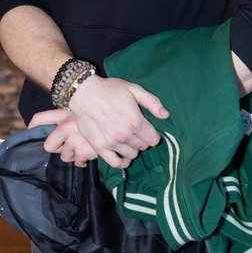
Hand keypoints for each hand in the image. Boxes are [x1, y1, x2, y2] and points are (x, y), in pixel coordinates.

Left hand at [29, 107, 96, 167]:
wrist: (117, 112)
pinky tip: (91, 152)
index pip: (40, 120)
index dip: (35, 128)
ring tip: (84, 146)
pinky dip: (85, 160)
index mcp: (63, 117)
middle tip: (73, 142)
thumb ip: (49, 117)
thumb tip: (29, 127)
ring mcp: (76, 141)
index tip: (38, 133)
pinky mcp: (87, 151)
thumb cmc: (95, 111)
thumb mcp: (73, 109)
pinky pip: (80, 163)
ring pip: (66, 157)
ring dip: (73, 154)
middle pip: (51, 147)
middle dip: (61, 147)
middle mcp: (67, 129)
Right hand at [30, 76, 169, 168]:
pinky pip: (115, 163)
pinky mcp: (99, 147)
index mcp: (135, 121)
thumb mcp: (134, 89)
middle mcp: (124, 135)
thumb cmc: (110, 90)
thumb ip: (152, 103)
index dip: (154, 135)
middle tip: (136, 132)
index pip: (153, 139)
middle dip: (143, 140)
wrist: (84, 93)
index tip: (150, 130)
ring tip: (128, 139)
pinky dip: (122, 162)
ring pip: (131, 154)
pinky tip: (124, 157)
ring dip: (133, 149)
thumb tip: (166, 115)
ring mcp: (111, 143)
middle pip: (143, 146)